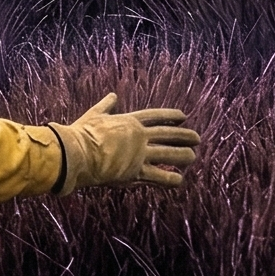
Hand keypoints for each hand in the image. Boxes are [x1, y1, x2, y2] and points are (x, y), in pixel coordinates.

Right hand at [53, 94, 198, 194]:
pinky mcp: (136, 171)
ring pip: (169, 154)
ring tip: (193, 157)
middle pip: (168, 134)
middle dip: (184, 135)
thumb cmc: (82, 133)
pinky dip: (170, 179)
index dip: (171, 115)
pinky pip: (159, 176)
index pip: (156, 116)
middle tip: (197, 138)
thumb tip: (112, 95)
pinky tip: (179, 180)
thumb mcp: (94, 114)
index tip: (183, 116)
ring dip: (183, 156)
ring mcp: (139, 154)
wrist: (77, 152)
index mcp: (129, 121)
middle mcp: (139, 136)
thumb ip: (106, 105)